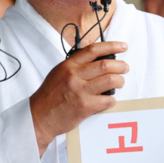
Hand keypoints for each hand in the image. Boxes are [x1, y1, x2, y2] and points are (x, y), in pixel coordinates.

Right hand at [30, 41, 128, 155]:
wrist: (39, 116)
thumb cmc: (50, 95)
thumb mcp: (59, 73)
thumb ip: (76, 65)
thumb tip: (97, 59)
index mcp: (68, 65)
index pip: (93, 50)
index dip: (111, 46)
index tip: (122, 47)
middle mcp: (74, 76)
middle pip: (106, 65)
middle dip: (120, 65)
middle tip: (125, 68)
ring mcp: (80, 91)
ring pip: (110, 80)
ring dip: (120, 81)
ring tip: (120, 82)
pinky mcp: (85, 107)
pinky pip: (108, 100)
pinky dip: (112, 99)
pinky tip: (109, 99)